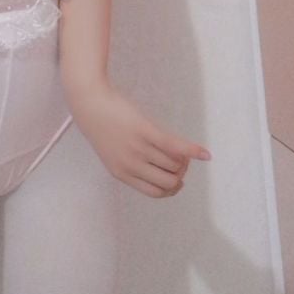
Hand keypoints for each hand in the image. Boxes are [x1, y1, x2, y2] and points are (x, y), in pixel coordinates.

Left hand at [65, 78, 211, 197]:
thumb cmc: (102, 125)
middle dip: (180, 173)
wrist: (88, 101)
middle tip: (180, 160)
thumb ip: (132, 166)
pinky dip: (193, 151)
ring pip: (174, 164)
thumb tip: (164, 174)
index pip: (156, 192)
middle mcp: (131, 165)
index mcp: (122, 174)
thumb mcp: (113, 153)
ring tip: (180, 148)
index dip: (171, 187)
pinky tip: (205, 154)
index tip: (177, 178)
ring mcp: (138, 148)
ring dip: (183, 159)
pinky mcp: (145, 131)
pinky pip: (175, 147)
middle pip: (169, 181)